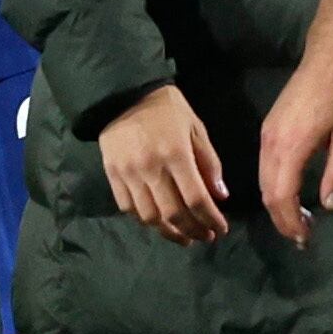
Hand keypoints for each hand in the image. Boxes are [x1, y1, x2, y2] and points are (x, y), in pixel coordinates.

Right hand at [100, 84, 227, 245]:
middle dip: (193, 230)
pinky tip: (159, 222)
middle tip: (205, 237)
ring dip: (169, 232)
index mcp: (176, 155)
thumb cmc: (168, 110)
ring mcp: (128, 174)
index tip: (221, 229)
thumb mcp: (196, 129)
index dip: (210, 219)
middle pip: (173, 213)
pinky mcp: (112, 176)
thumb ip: (209, 163)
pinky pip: (128, 208)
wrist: (123, 96)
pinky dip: (145, 220)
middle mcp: (151, 169)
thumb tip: (220, 197)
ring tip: (184, 236)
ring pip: (149, 217)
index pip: (196, 198)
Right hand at [259, 47, 332, 245]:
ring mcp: (266, 135)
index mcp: (289, 148)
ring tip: (299, 220)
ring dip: (277, 204)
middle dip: (282, 219)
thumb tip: (329, 205)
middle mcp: (270, 144)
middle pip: (267, 193)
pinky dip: (274, 187)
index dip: (290, 222)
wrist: (328, 58)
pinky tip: (291, 193)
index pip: (282, 197)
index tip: (304, 239)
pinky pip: (264, 167)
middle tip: (302, 236)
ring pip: (263, 181)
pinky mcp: (268, 128)